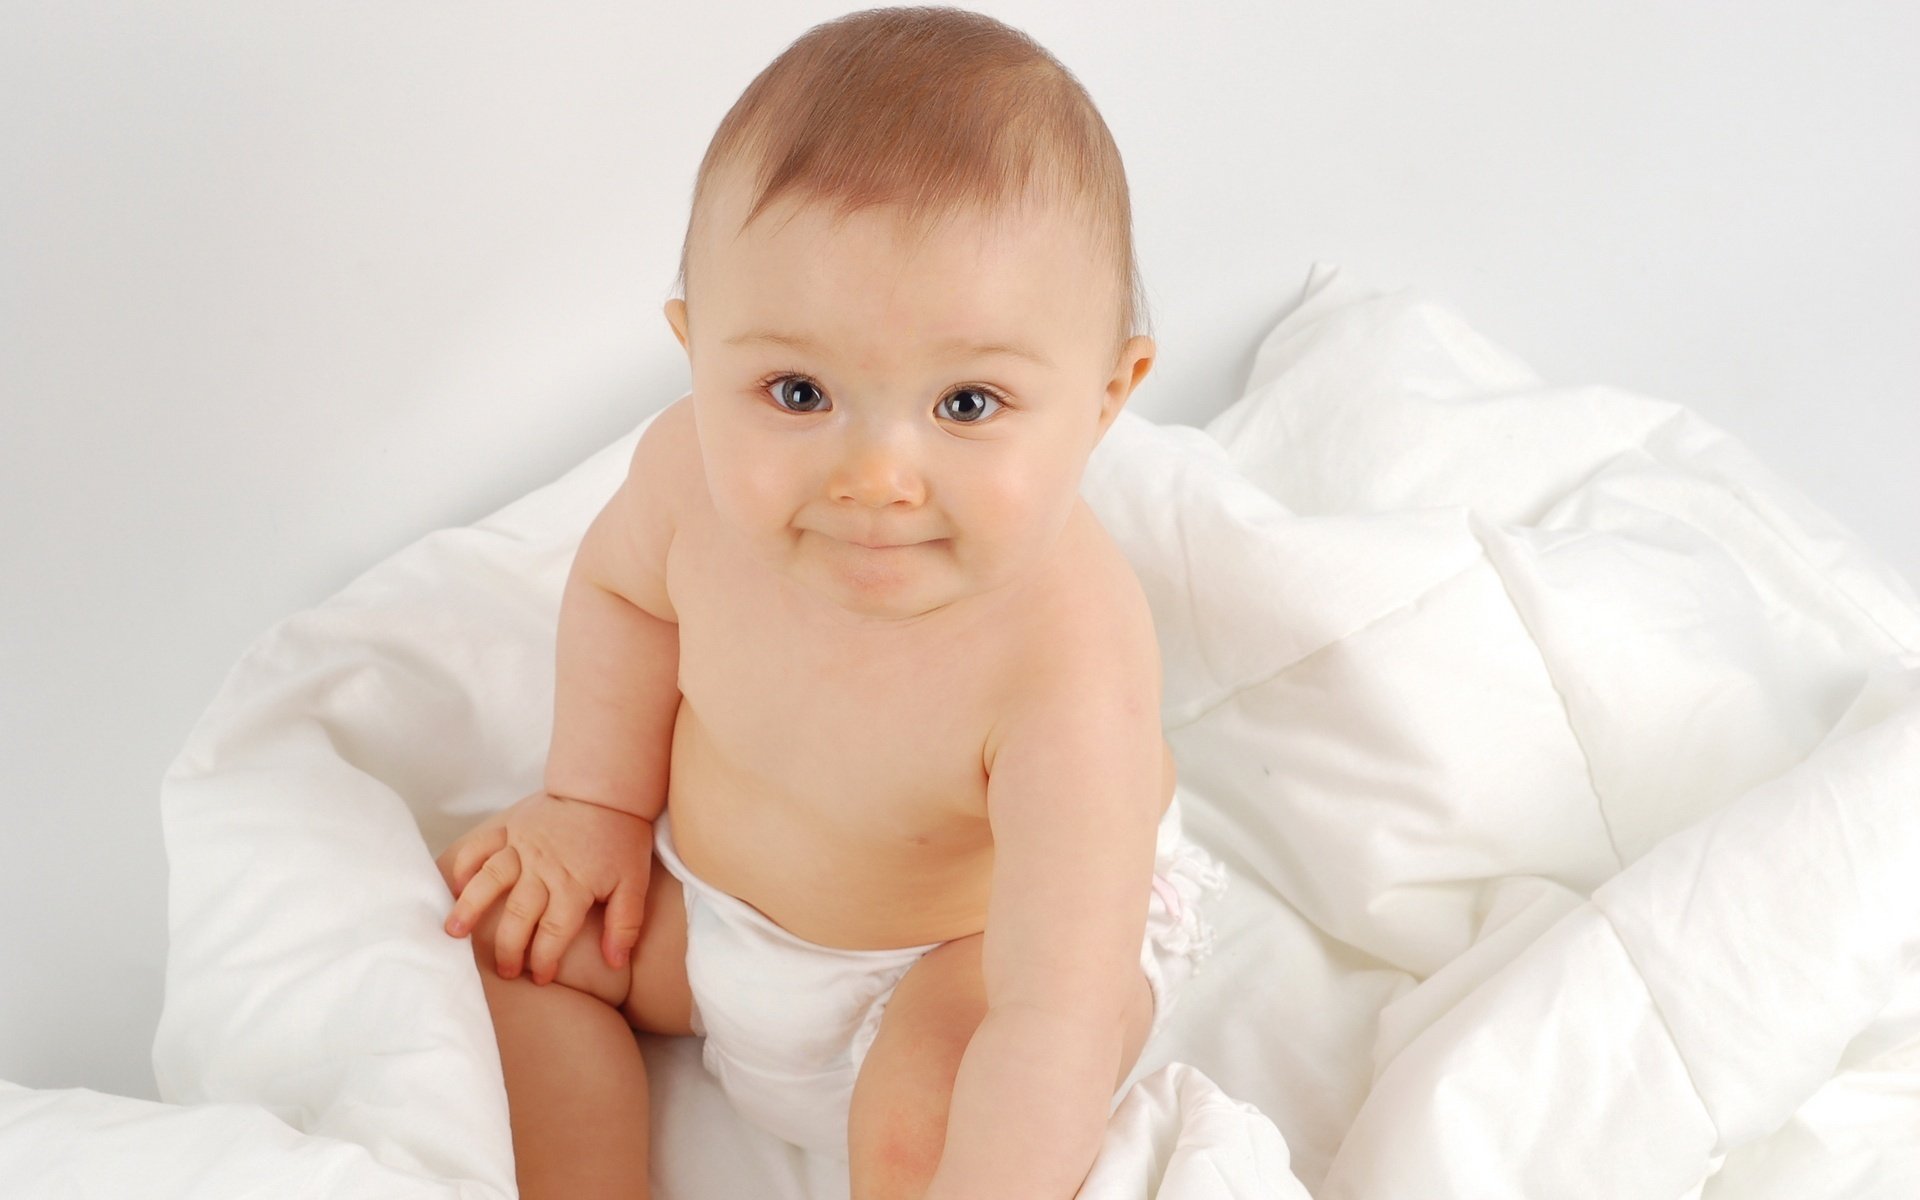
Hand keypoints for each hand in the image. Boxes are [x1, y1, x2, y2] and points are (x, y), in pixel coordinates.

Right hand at [436, 790, 654, 982]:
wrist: (605, 789)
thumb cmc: (620, 838)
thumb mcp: (634, 882)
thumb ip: (625, 924)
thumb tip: (615, 961)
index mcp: (573, 885)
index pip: (553, 933)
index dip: (545, 960)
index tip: (540, 978)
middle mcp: (542, 868)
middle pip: (518, 915)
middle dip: (508, 948)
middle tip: (505, 970)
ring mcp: (521, 846)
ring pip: (489, 880)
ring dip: (470, 908)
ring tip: (454, 933)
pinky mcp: (509, 827)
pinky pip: (480, 846)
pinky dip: (465, 865)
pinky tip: (457, 886)